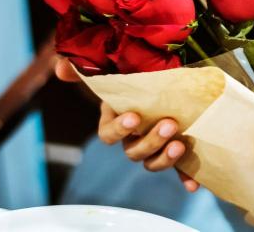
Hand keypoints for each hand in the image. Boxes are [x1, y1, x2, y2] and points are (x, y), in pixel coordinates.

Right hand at [54, 57, 199, 191]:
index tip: (133, 117)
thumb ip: (86, 69)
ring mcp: (153, 147)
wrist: (165, 82)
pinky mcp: (174, 150)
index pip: (108, 134)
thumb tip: (61, 67)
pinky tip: (192, 185)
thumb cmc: (136, 77)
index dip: (119, 129)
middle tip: (169, 125)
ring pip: (152, 162)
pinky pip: (178, 170)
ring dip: (165, 158)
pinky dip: (185, 178)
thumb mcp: (114, 69)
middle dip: (151, 141)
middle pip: (134, 152)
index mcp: (115, 121)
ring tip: (180, 144)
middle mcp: (132, 138)